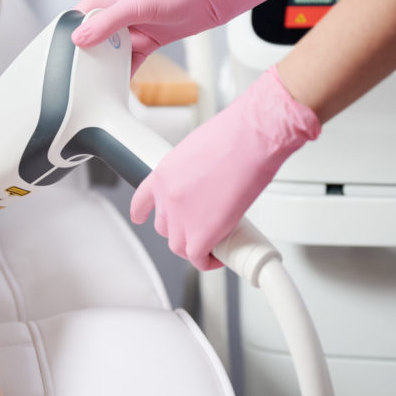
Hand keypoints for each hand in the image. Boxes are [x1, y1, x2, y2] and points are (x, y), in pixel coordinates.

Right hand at [72, 0, 293, 74]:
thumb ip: (106, 23)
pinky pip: (128, 60)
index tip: (65, 57)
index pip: (78, 17)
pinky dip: (123, 72)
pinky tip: (117, 86)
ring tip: (98, 83)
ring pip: (110, 51)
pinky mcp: (146, 40)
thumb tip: (78, 39)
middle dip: (88, 55)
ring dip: (107, 66)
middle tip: (81, 76)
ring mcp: (132, 26)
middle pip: (93, 37)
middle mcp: (116, 9)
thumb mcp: (136, 6)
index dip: (70, 36)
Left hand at [131, 66, 319, 270]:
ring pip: (179, 245)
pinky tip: (219, 255)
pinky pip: (198, 258)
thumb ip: (193, 172)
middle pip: (164, 227)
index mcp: (164, 174)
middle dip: (180, 229)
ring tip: (212, 242)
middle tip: (200, 226)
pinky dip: (208, 261)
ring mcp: (182, 217)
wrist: (254, 137)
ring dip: (195, 247)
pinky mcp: (202, 233)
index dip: (143, 212)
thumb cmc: (236, 135)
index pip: (142, 200)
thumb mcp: (198, 150)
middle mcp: (167, 196)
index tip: (143, 217)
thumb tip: (204, 184)